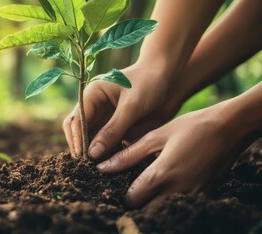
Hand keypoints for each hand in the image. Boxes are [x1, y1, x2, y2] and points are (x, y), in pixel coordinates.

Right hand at [62, 64, 176, 157]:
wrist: (171, 79)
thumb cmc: (149, 83)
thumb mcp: (131, 106)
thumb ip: (112, 130)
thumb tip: (92, 153)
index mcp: (92, 95)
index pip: (76, 120)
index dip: (77, 139)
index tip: (82, 157)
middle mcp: (94, 107)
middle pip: (78, 131)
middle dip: (80, 147)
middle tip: (86, 166)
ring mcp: (105, 119)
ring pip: (90, 140)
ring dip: (92, 153)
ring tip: (96, 169)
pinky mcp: (117, 128)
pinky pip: (106, 144)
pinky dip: (106, 154)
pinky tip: (110, 165)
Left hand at [96, 103, 255, 207]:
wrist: (230, 128)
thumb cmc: (191, 127)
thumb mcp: (156, 136)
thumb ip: (128, 155)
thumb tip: (104, 167)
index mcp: (163, 174)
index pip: (133, 199)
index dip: (123, 192)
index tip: (119, 181)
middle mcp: (178, 190)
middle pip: (147, 206)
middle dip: (138, 197)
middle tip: (135, 180)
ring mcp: (192, 194)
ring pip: (163, 204)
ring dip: (153, 196)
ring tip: (150, 177)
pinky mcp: (203, 193)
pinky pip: (179, 200)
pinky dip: (169, 193)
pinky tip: (169, 177)